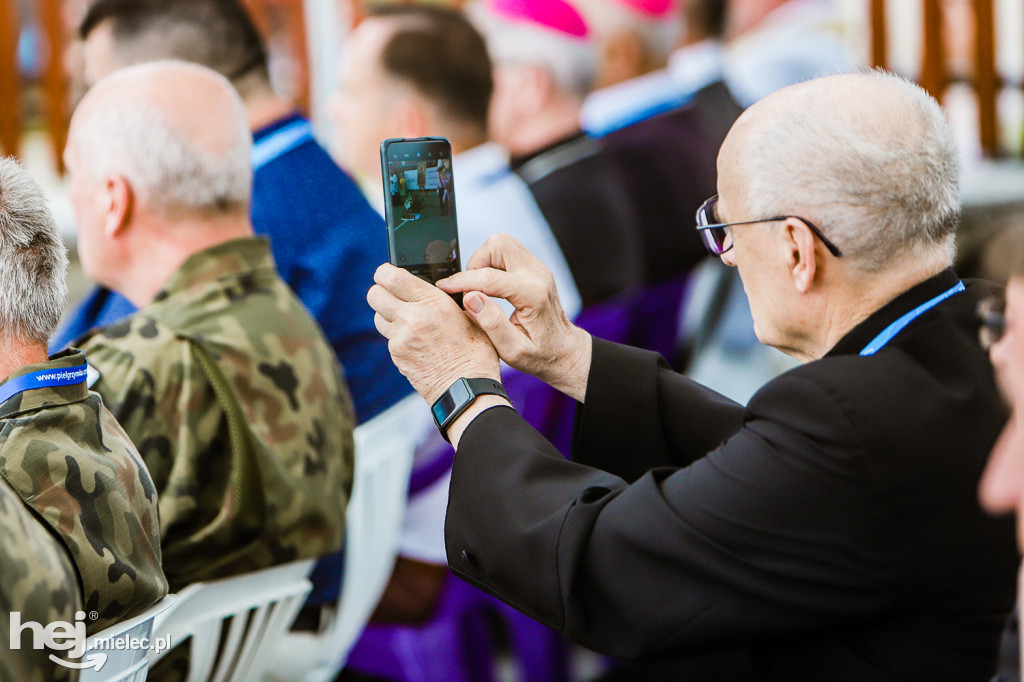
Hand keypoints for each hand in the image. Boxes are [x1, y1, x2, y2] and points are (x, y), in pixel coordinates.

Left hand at [368, 264, 500, 405]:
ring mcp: (401, 339)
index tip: (388, 273)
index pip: (392, 276)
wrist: (468, 389)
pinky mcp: (397, 356)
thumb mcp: (471, 316)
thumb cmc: (475, 354)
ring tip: (409, 320)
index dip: (385, 272)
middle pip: (374, 294)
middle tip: (395, 295)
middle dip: (382, 292)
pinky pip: (389, 338)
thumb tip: (430, 286)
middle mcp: (412, 318)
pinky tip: (416, 342)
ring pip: (378, 316)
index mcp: (433, 303)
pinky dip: (397, 336)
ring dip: (388, 315)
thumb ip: (447, 298)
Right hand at [437, 234, 591, 401]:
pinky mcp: (534, 268)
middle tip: (469, 290)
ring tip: (479, 288)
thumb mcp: (513, 350)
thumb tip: (470, 298)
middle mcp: (538, 275)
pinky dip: (491, 263)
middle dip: (475, 264)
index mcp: (533, 295)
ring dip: (483, 261)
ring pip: (501, 243)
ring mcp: (538, 268)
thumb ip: (491, 324)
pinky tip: (489, 287)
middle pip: (497, 245)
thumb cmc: (541, 355)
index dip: (461, 281)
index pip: (489, 277)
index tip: (443, 288)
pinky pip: (507, 252)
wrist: (565, 352)